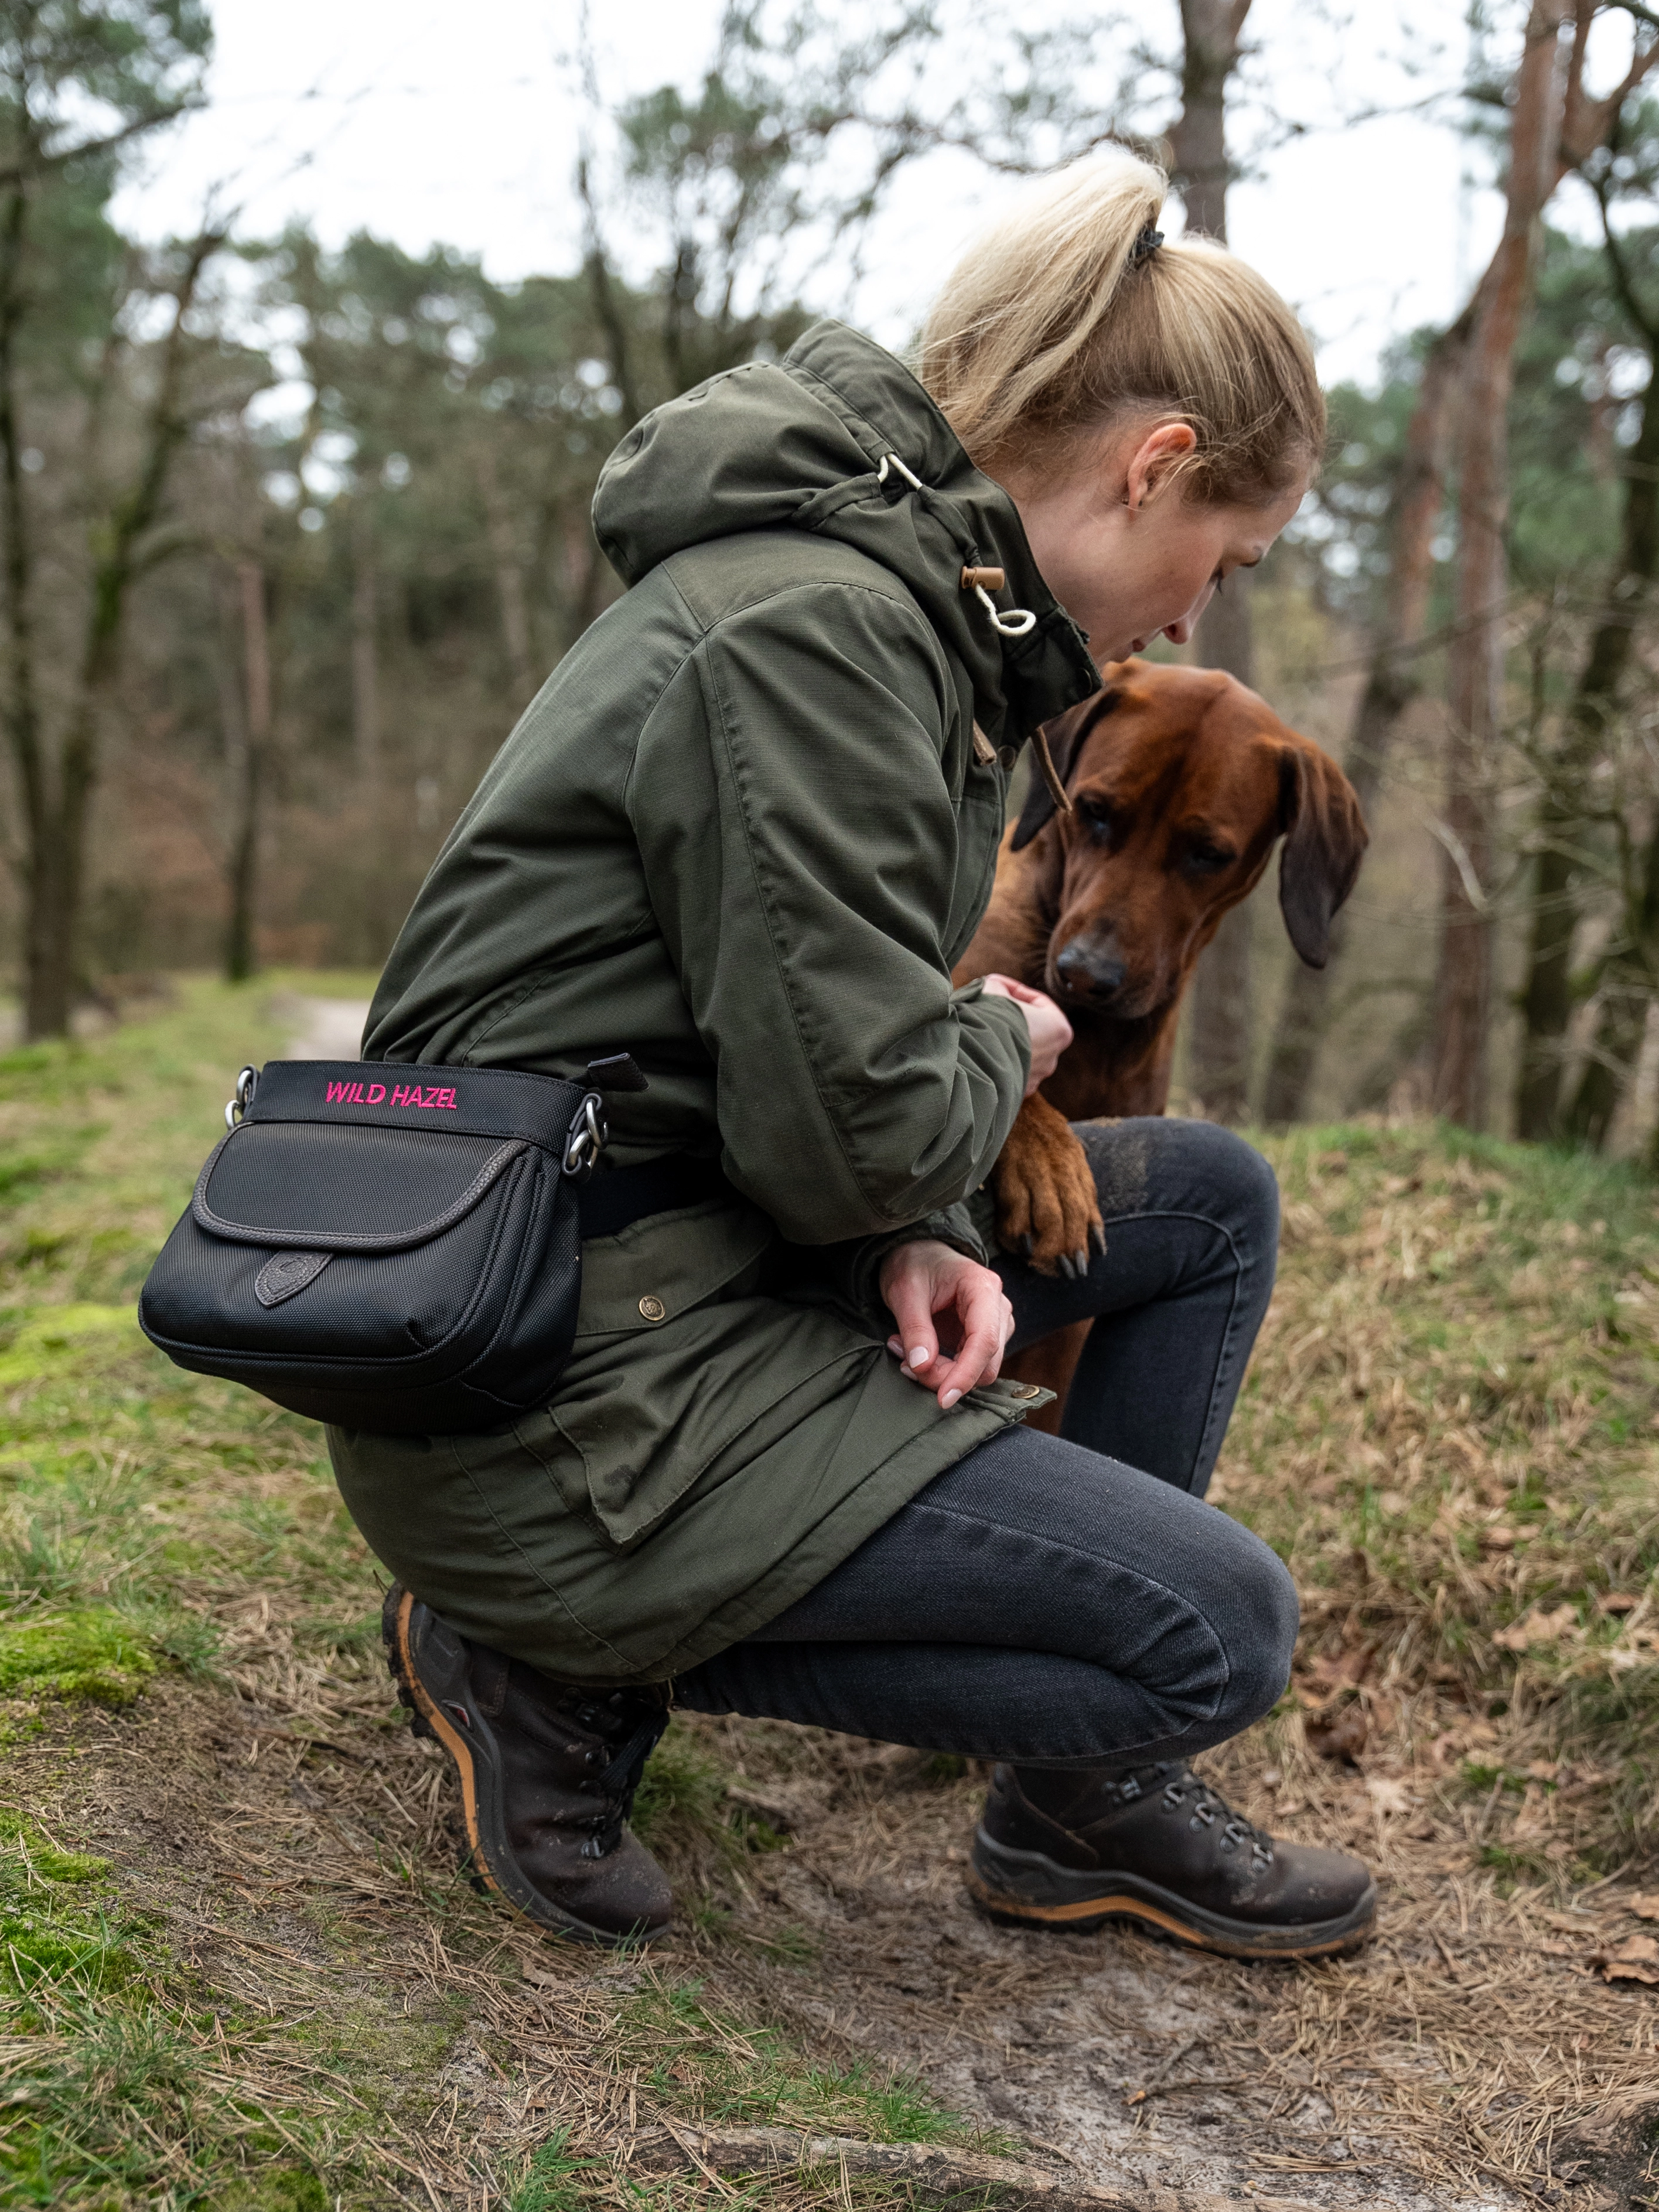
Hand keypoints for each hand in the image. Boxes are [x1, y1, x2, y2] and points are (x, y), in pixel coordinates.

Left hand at [878, 1238, 1014, 1408]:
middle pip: (986, 1363)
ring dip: (942, 1373)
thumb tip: (922, 1366)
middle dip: (947, 1375)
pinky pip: (969, 1367)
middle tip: (905, 1364)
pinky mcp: (983, 1338)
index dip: (965, 1374)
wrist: (919, 1254)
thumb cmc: (914, 1264)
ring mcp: (995, 1325)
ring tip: (904, 1352)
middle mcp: (998, 1308)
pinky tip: (917, 1354)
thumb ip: (915, 1328)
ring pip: (979, 1370)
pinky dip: (942, 1369)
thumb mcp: (904, 1290)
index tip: (943, 1398)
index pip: (985, 1341)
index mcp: (984, 1288)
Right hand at [980, 974, 1072, 1096]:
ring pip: (1017, 1050)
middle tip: (987, 1006)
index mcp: (1059, 1029)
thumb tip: (994, 989)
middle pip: (1029, 1028)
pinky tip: (977, 1050)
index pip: (1038, 1001)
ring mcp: (1035, 1078)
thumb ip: (999, 986)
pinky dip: (995, 1059)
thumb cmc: (989, 1021)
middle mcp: (1052, 1057)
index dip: (1014, 989)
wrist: (972, 1060)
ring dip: (1001, 1038)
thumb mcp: (993, 989)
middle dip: (1008, 1017)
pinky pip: (1005, 1069)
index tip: (995, 986)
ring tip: (979, 1029)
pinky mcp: (1015, 1093)